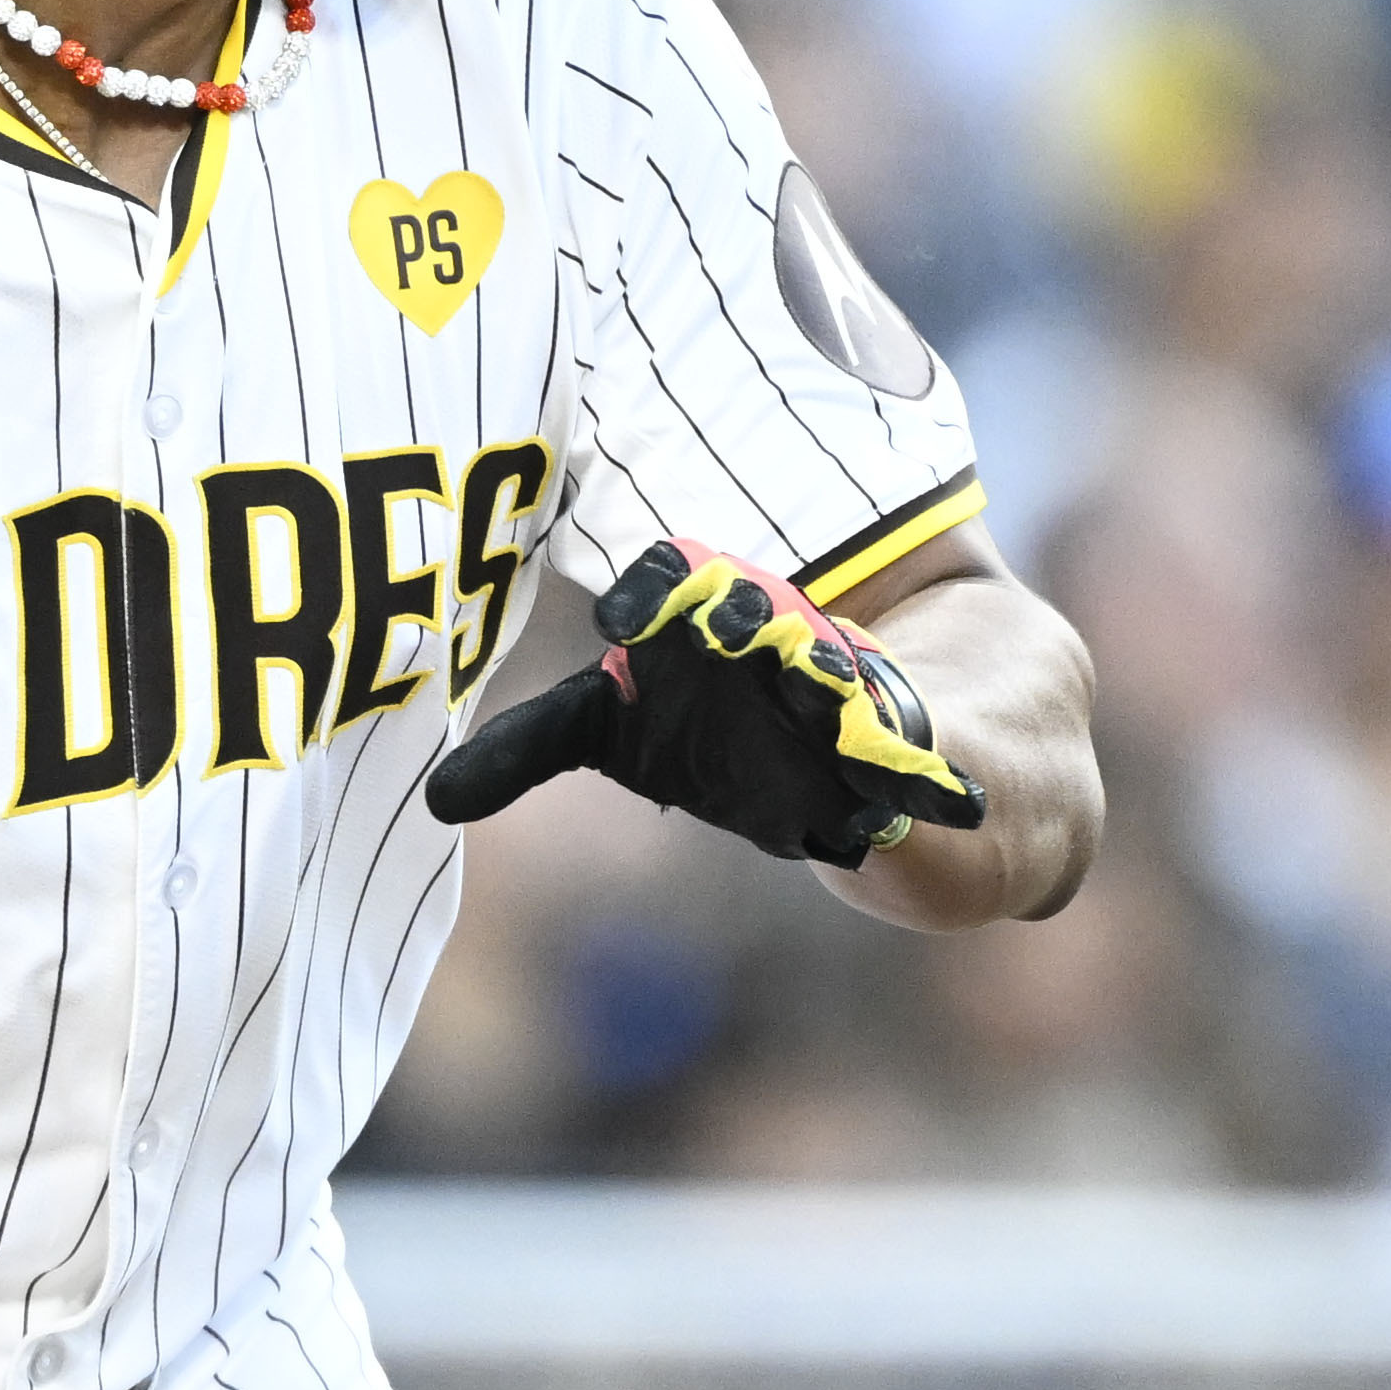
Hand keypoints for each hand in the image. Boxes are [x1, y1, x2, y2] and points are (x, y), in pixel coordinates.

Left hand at [421, 538, 987, 861]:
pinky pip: (921, 768)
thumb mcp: (625, 729)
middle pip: (757, 629)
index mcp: (705, 619)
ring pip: (837, 688)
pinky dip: (935, 779)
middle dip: (739, 628)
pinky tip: (955, 793)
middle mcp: (776, 643)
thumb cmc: (726, 730)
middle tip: (723, 628)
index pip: (678, 589)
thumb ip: (537, 746)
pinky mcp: (911, 755)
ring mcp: (850, 697)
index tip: (622, 622)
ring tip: (835, 685)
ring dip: (828, 687)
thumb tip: (435, 801)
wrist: (904, 743)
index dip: (660, 596)